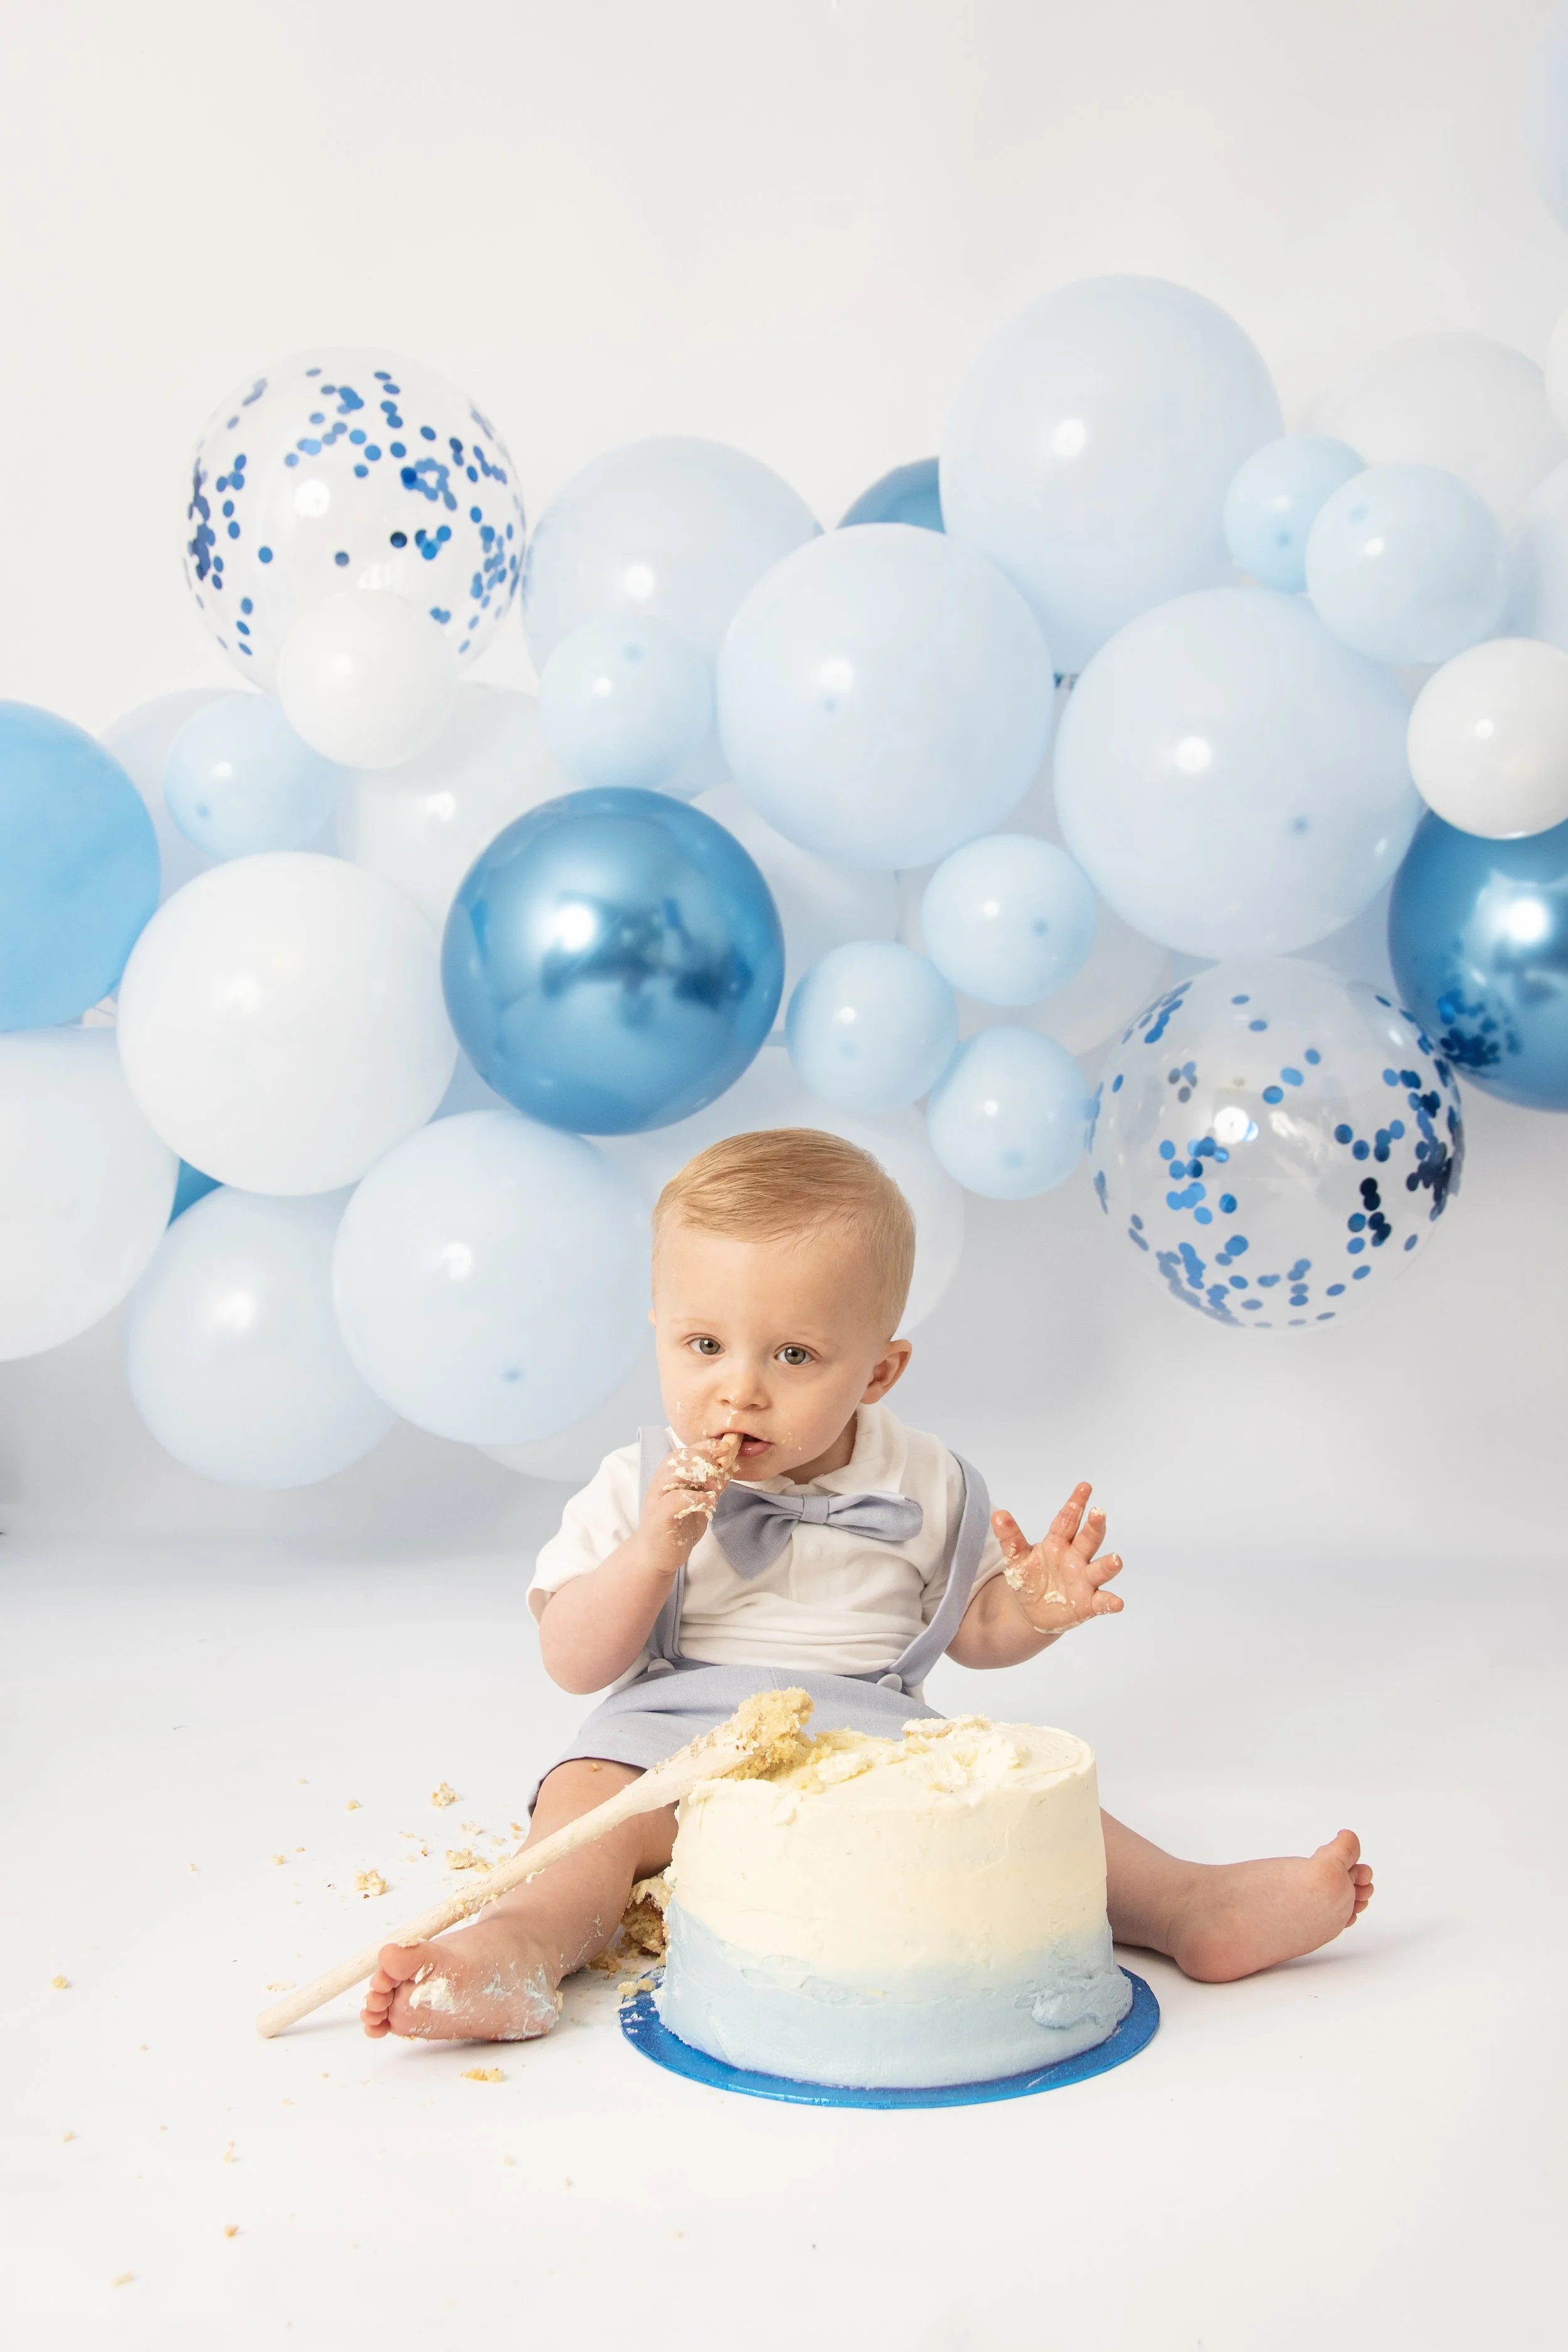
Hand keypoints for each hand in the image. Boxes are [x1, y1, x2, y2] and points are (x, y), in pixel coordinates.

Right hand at [637, 1432, 742, 1573]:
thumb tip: (730, 1467)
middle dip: (705, 1459)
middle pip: (680, 1457)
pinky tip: (709, 1502)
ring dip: (699, 1475)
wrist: (656, 1555)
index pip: (687, 1450)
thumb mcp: (700, 1501)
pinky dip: (693, 1498)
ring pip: (673, 1472)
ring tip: (716, 1486)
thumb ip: (712, 1485)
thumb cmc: (678, 1525)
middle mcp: (661, 1482)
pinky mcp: (659, 1516)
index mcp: (671, 1475)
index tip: (726, 1449)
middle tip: (722, 1471)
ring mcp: (658, 1498)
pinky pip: (673, 1500)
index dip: (707, 1446)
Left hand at [991, 1482, 1123, 1636]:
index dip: (1075, 1503)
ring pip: (1099, 1569)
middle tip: (1098, 1512)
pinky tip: (1117, 1603)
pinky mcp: (1088, 1603)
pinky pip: (1102, 1602)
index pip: (1067, 1520)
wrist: (1032, 1611)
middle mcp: (1076, 1558)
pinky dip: (1110, 1602)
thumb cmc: (1029, 1578)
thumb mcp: (1016, 1559)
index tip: (1085, 1486)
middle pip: (1087, 1540)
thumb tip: (998, 1514)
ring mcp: (1084, 1580)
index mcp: (1058, 1543)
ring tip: (1116, 1559)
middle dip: (1094, 1526)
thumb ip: (1010, 1538)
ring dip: (1108, 1564)